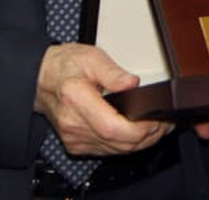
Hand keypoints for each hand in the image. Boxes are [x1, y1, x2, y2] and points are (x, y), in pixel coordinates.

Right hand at [35, 44, 171, 155]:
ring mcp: (75, 138)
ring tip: (159, 126)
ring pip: (116, 151)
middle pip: (118, 143)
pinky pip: (108, 150)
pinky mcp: (77, 144)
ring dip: (141, 142)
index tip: (157, 119)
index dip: (140, 129)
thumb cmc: (65, 66)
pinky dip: (127, 144)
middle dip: (148, 136)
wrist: (42, 79)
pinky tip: (139, 133)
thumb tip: (133, 83)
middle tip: (166, 122)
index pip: (112, 128)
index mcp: (76, 99)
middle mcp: (74, 125)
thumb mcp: (91, 57)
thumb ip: (113, 72)